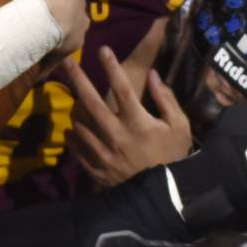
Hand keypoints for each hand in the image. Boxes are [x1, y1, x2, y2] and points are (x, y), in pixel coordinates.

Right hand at [0, 0, 88, 57]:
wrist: (53, 15)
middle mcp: (77, 2)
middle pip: (64, 1)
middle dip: (52, 5)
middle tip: (32, 13)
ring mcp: (78, 25)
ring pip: (66, 25)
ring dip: (55, 29)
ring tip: (36, 36)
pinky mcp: (73, 46)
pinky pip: (61, 48)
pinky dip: (52, 50)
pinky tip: (40, 55)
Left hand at [69, 45, 191, 187]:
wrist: (163, 197)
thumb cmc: (173, 157)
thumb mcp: (180, 127)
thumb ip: (166, 99)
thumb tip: (153, 74)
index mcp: (137, 122)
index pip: (121, 87)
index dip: (111, 66)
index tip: (102, 48)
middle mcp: (115, 134)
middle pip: (90, 102)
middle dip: (77, 79)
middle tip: (66, 63)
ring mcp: (102, 152)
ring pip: (79, 124)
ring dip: (76, 110)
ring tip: (75, 102)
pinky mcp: (95, 168)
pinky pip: (76, 147)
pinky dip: (74, 135)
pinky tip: (75, 129)